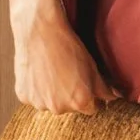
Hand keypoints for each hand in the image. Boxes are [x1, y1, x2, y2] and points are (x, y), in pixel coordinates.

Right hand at [9, 0, 120, 115]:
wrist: (40, 31)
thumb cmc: (68, 46)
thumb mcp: (93, 66)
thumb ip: (105, 88)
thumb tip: (116, 97)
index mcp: (80, 103)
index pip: (93, 108)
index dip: (92, 96)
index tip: (87, 84)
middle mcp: (60, 108)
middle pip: (71, 108)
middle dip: (71, 95)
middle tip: (68, 74)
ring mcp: (39, 103)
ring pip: (51, 103)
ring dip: (53, 93)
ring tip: (53, 71)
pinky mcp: (23, 96)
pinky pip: (33, 97)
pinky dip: (37, 89)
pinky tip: (40, 72)